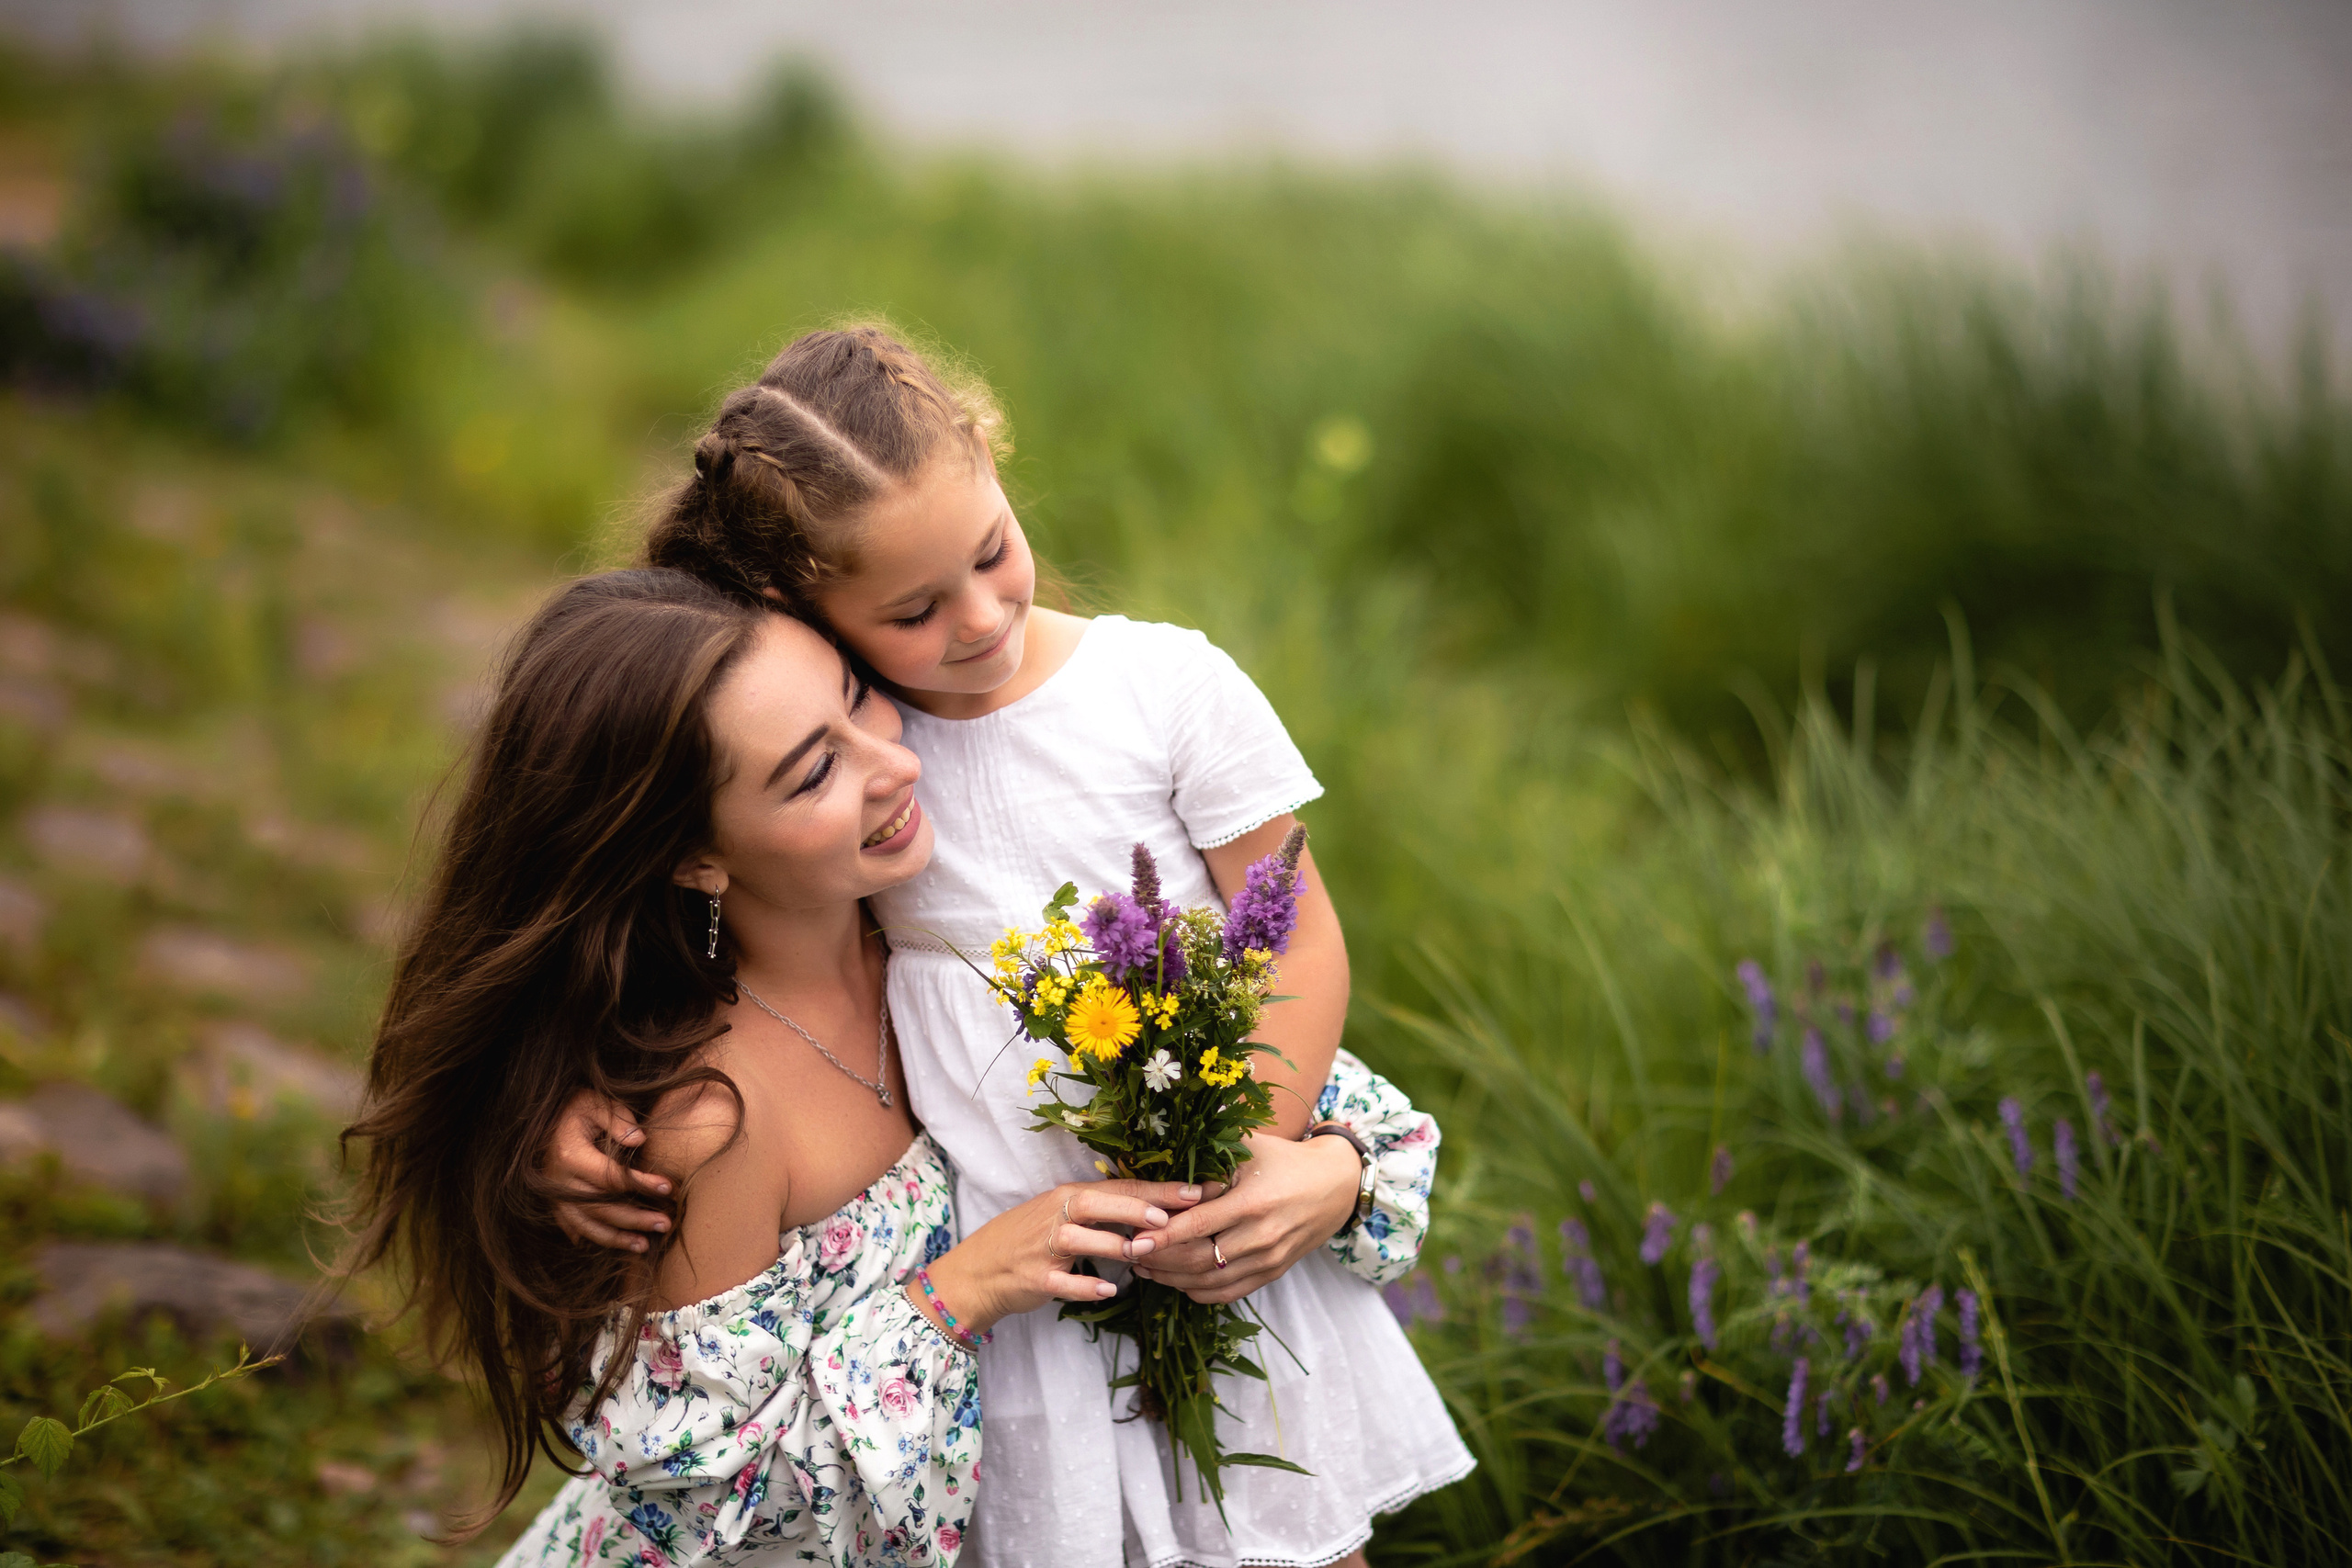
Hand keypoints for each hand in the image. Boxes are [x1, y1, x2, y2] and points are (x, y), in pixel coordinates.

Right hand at [542, 1089, 674, 1251]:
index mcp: (570, 1155)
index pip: (610, 1177)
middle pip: (600, 1207)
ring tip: (645, 1246)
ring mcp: (554, 1196)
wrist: (545, 1118)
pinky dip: (595, 1238)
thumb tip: (640, 1140)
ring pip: (587, 1224)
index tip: (668, 1188)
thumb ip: (618, 1119)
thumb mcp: (597, 1103)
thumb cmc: (578, 1108)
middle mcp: (559, 1181)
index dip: (640, 1183)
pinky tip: (616, 1246)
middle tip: (665, 1224)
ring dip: (617, 1238)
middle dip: (635, 1219)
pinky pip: (574, 1228)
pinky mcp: (554, 1203)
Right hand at [914, 1179, 1204, 1335]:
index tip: (1194, 1191)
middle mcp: (1056, 1216)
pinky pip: (1064, 1282)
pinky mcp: (1035, 1278)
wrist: (979, 1270)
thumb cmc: (1028, 1239)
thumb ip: (1102, 1213)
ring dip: (1115, 1246)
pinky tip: (1110, 1290)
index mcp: (1068, 1197)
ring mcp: (1044, 1247)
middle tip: (1170, 1216)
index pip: (1118, 1187)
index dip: (1155, 1189)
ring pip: (1083, 1240)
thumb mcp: (1061, 1216)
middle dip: (1136, 1208)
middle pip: (1099, 1204)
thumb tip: (1155, 1209)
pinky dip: (1086, 1286)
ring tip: (1145, 1252)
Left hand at [1128, 1131, 1358, 1304]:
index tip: (1135, 1239)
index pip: (1199, 1225)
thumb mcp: (1250, 1150)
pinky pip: (1230, 1292)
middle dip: (1161, 1261)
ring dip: (1174, 1280)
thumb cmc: (1285, 1159)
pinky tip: (1178, 1282)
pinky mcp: (1273, 1272)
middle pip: (1200, 1260)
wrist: (1335, 1185)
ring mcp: (1269, 1259)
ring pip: (1211, 1281)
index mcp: (1253, 1203)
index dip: (1164, 1235)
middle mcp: (1262, 1236)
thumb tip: (1166, 1177)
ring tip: (1146, 1269)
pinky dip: (1200, 1292)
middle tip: (1131, 1254)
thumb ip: (1211, 1164)